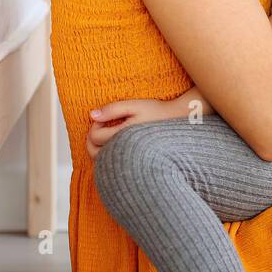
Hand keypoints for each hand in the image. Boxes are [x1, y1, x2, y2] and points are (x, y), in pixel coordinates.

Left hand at [85, 88, 210, 160]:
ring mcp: (128, 161)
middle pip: (94, 153)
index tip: (104, 118)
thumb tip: (92, 115)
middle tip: (102, 127)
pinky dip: (107, 157)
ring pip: (101, 162)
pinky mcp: (133, 165)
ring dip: (98, 148)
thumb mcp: (135, 105)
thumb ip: (113, 109)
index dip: (95, 125)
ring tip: (108, 135)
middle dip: (92, 139)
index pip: (95, 137)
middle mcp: (124, 153)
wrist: (179, 125)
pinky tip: (115, 145)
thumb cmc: (157, 112)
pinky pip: (112, 166)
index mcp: (123, 137)